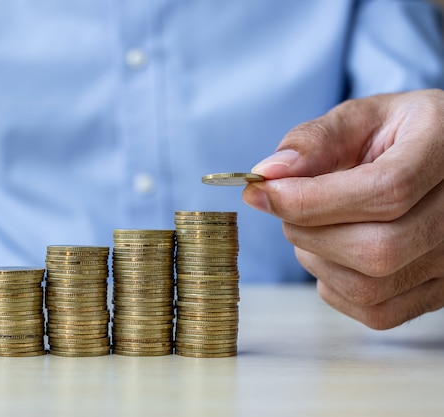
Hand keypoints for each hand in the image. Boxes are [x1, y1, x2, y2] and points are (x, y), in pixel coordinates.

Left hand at [242, 89, 443, 328]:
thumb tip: (267, 174)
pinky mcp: (440, 293)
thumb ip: (315, 140)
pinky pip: (376, 312)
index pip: (386, 191)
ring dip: (316, 257)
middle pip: (378, 248)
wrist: (439, 164)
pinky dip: (333, 285)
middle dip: (308, 230)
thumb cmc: (397, 137)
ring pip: (371, 286)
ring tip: (313, 224)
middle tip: (288, 206)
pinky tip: (333, 252)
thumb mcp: (361, 118)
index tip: (260, 192)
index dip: (311, 199)